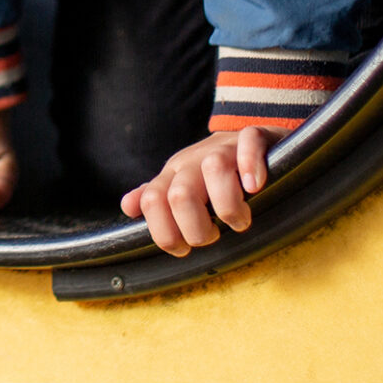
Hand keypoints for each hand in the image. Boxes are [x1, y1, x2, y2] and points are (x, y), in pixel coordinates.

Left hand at [118, 127, 272, 256]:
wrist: (244, 139)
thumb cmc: (212, 172)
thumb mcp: (181, 184)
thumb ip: (157, 198)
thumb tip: (128, 206)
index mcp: (173, 175)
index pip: (152, 202)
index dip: (167, 235)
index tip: (187, 247)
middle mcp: (194, 160)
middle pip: (180, 195)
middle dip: (198, 229)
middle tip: (216, 234)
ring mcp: (224, 147)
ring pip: (214, 168)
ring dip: (230, 207)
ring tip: (240, 220)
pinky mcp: (254, 136)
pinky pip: (250, 142)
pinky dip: (251, 166)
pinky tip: (255, 186)